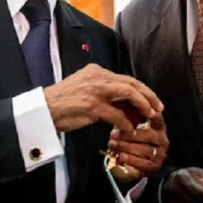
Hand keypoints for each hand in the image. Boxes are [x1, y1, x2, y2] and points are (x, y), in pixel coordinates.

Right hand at [44, 64, 163, 133]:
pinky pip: (117, 115)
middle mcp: (98, 76)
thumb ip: (103, 93)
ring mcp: (96, 90)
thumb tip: (124, 105)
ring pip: (129, 93)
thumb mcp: (84, 90)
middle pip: (131, 83)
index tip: (150, 100)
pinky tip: (129, 130)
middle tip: (158, 107)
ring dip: (143, 105)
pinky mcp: (93, 105)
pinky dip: (126, 123)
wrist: (44, 109)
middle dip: (148, 95)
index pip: (125, 78)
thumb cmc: (62, 103)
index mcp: (96, 71)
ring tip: (150, 116)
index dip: (140, 90)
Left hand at [107, 113, 168, 179]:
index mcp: (158, 127)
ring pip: (145, 150)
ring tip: (113, 145)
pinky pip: (143, 163)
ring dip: (127, 147)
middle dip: (130, 135)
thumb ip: (127, 119)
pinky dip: (131, 160)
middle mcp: (162, 140)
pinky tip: (121, 156)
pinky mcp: (155, 166)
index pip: (157, 119)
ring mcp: (160, 154)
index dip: (152, 115)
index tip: (144, 111)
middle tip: (113, 135)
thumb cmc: (132, 140)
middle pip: (149, 136)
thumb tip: (117, 111)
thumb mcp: (131, 127)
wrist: (133, 162)